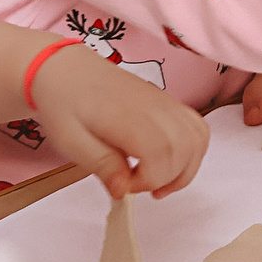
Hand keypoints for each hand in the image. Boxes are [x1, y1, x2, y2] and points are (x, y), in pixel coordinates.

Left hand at [28, 47, 208, 199]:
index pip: (162, 153)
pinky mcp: (168, 103)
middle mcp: (155, 106)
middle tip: (137, 187)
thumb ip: (102, 166)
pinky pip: (196, 127)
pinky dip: (192, 151)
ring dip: (186, 168)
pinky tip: (169, 162)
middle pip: (186, 148)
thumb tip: (123, 192)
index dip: (149, 180)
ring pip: (198, 138)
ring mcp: (165, 102)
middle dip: (168, 179)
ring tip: (159, 182)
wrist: (65, 69)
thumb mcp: (72, 142)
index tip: (125, 187)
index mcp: (129, 116)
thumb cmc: (64, 104)